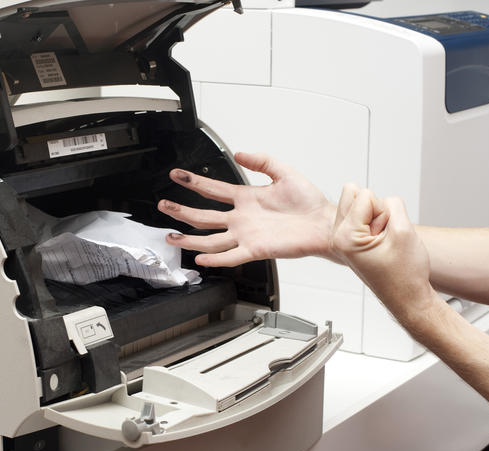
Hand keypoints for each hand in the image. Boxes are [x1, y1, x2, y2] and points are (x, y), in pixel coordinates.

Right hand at [157, 152, 335, 266]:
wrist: (324, 224)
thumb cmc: (309, 203)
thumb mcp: (284, 172)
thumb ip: (261, 161)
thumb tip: (240, 153)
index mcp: (246, 198)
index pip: (212, 189)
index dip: (193, 182)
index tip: (177, 176)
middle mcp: (242, 218)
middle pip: (203, 216)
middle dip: (181, 211)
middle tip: (164, 206)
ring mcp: (246, 235)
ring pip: (210, 238)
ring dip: (189, 239)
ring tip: (171, 237)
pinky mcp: (255, 250)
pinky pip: (230, 256)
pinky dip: (215, 258)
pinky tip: (200, 258)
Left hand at [330, 183, 437, 319]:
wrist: (407, 297)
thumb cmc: (404, 275)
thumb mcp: (404, 231)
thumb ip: (392, 204)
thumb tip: (381, 197)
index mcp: (344, 236)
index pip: (364, 195)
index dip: (384, 212)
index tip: (387, 235)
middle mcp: (337, 237)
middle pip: (354, 194)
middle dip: (375, 210)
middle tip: (384, 236)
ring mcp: (342, 239)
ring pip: (359, 204)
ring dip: (376, 217)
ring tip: (384, 241)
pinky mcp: (350, 240)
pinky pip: (364, 217)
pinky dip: (376, 225)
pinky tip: (381, 243)